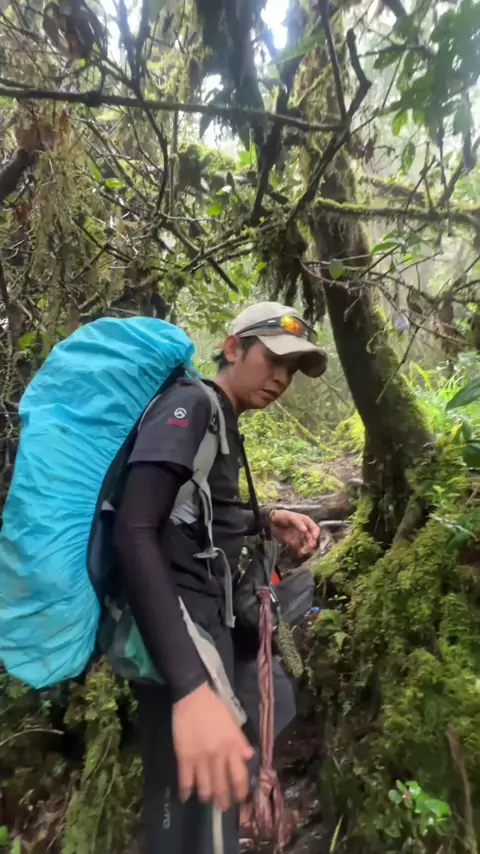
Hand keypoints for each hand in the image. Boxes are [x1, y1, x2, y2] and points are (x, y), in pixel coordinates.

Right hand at [172, 682, 253, 811]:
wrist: (192, 696)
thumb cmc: (214, 707)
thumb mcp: (233, 722)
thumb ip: (240, 742)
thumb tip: (249, 757)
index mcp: (232, 746)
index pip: (240, 776)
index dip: (241, 792)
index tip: (240, 799)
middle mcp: (219, 755)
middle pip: (222, 786)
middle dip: (223, 801)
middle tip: (222, 807)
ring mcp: (201, 758)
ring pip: (205, 787)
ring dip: (206, 796)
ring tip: (206, 799)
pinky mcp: (184, 756)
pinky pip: (185, 780)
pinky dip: (185, 791)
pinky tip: (186, 796)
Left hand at [269, 509, 319, 555]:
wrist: (270, 522)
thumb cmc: (281, 516)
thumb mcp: (290, 516)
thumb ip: (298, 522)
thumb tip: (305, 530)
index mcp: (305, 522)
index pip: (314, 528)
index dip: (316, 533)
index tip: (314, 537)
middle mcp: (304, 530)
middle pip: (312, 537)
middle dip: (312, 542)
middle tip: (309, 546)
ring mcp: (299, 537)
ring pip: (307, 544)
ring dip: (307, 548)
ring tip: (304, 550)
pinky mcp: (294, 543)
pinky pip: (300, 548)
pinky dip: (301, 551)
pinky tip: (300, 553)